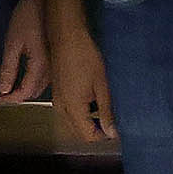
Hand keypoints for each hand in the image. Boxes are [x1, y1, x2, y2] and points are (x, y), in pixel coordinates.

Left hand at [0, 0, 46, 105]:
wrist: (48, 2)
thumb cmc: (29, 18)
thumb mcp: (13, 43)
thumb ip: (8, 68)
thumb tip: (4, 89)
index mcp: (40, 66)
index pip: (25, 92)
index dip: (9, 99)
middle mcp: (51, 69)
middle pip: (33, 93)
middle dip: (16, 96)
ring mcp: (55, 65)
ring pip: (40, 87)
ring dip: (24, 90)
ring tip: (8, 87)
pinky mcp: (55, 60)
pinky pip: (44, 79)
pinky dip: (31, 83)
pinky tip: (21, 78)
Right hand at [45, 18, 111, 144]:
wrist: (67, 37)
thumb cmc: (85, 56)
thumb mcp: (101, 86)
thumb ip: (106, 111)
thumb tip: (111, 132)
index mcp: (72, 108)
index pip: (88, 136)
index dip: (104, 136)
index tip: (116, 130)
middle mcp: (61, 107)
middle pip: (78, 132)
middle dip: (95, 131)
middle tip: (112, 120)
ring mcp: (57, 100)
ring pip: (72, 123)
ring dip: (87, 122)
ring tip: (103, 108)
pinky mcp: (57, 93)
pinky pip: (67, 112)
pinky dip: (80, 112)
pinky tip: (92, 99)